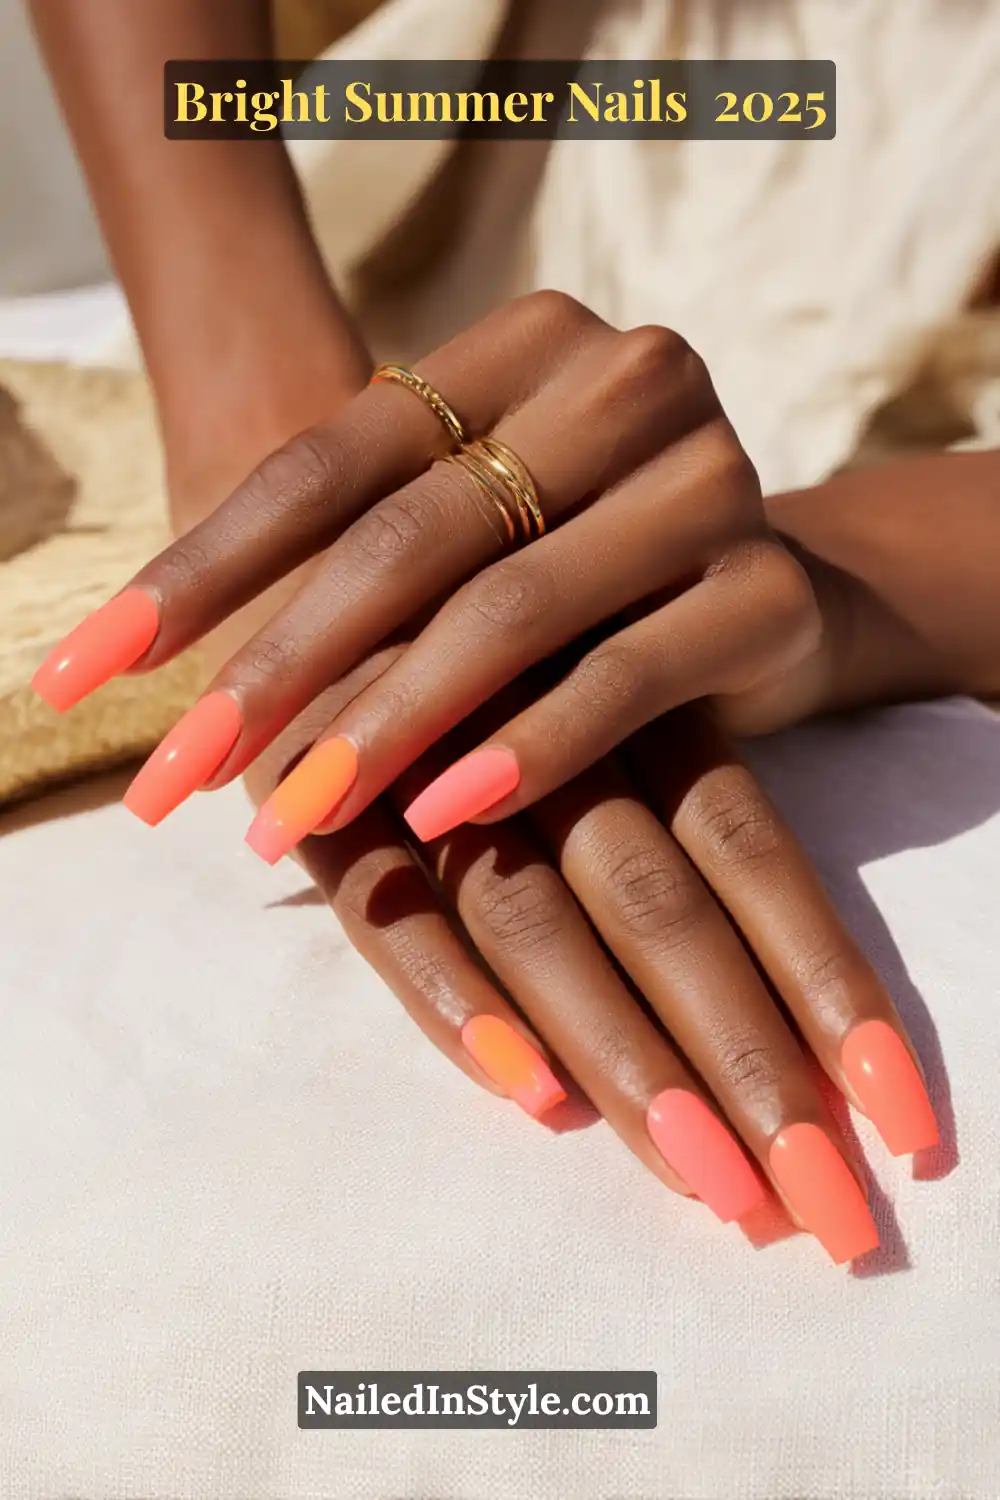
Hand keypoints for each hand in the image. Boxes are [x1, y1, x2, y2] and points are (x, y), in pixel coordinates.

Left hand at [32, 291, 819, 855]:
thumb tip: (187, 706)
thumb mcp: (466, 542)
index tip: (92, 668)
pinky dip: (529, 748)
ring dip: (389, 721)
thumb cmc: (578, 569)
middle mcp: (624, 382)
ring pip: (513, 608)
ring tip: (295, 813)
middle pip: (411, 536)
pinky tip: (444, 813)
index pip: (330, 459)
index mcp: (524, 344)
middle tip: (182, 774)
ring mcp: (710, 477)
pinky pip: (625, 676)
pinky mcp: (768, 590)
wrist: (767, 603)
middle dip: (281, 665)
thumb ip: (360, 579)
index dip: (203, 569)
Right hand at [242, 667, 935, 1263]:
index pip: (748, 848)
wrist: (329, 537)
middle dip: (749, 1060)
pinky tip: (533, 1093)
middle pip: (660, 902)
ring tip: (714, 1183)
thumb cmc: (489, 653)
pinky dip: (455, 997)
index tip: (903, 1120)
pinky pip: (386, 910)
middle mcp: (541, 724)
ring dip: (624, 1051)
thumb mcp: (601, 697)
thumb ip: (679, 816)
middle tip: (828, 1210)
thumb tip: (793, 1010)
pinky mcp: (319, 798)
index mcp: (629, 697)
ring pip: (537, 914)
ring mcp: (424, 759)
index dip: (827, 982)